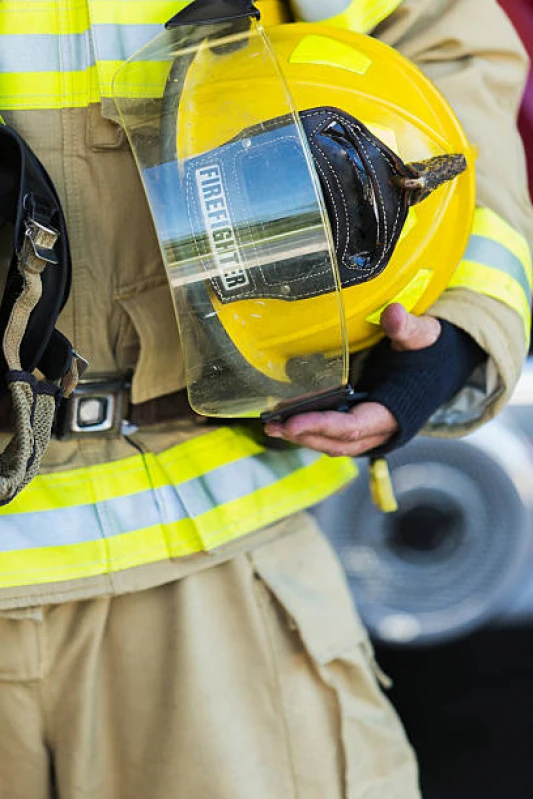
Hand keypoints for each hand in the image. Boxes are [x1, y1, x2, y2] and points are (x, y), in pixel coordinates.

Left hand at [263, 304, 440, 456]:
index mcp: (396, 413)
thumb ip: (407, 328)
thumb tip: (393, 314)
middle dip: (305, 436)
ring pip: (334, 443)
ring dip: (303, 436)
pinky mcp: (362, 424)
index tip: (292, 422)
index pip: (354, 427)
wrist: (440, 366)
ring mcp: (371, 431)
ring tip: (272, 425)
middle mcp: (383, 429)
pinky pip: (334, 434)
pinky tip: (288, 419)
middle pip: (339, 443)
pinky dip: (311, 430)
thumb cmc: (430, 352)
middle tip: (273, 425)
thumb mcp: (423, 336)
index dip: (323, 426)